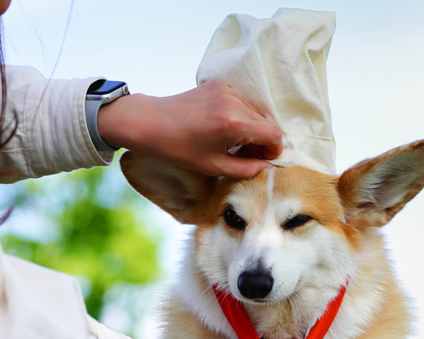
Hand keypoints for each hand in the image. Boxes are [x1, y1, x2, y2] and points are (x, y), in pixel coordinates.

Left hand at [97, 80, 283, 178]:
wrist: (149, 122)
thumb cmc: (178, 148)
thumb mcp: (214, 166)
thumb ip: (247, 168)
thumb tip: (266, 165)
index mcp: (235, 123)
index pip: (274, 134)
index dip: (273, 150)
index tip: (261, 159)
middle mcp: (234, 102)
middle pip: (265, 123)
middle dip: (260, 141)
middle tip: (243, 156)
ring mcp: (226, 90)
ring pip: (254, 113)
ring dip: (249, 129)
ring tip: (230, 143)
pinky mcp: (219, 84)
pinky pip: (240, 103)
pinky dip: (237, 117)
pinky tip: (220, 128)